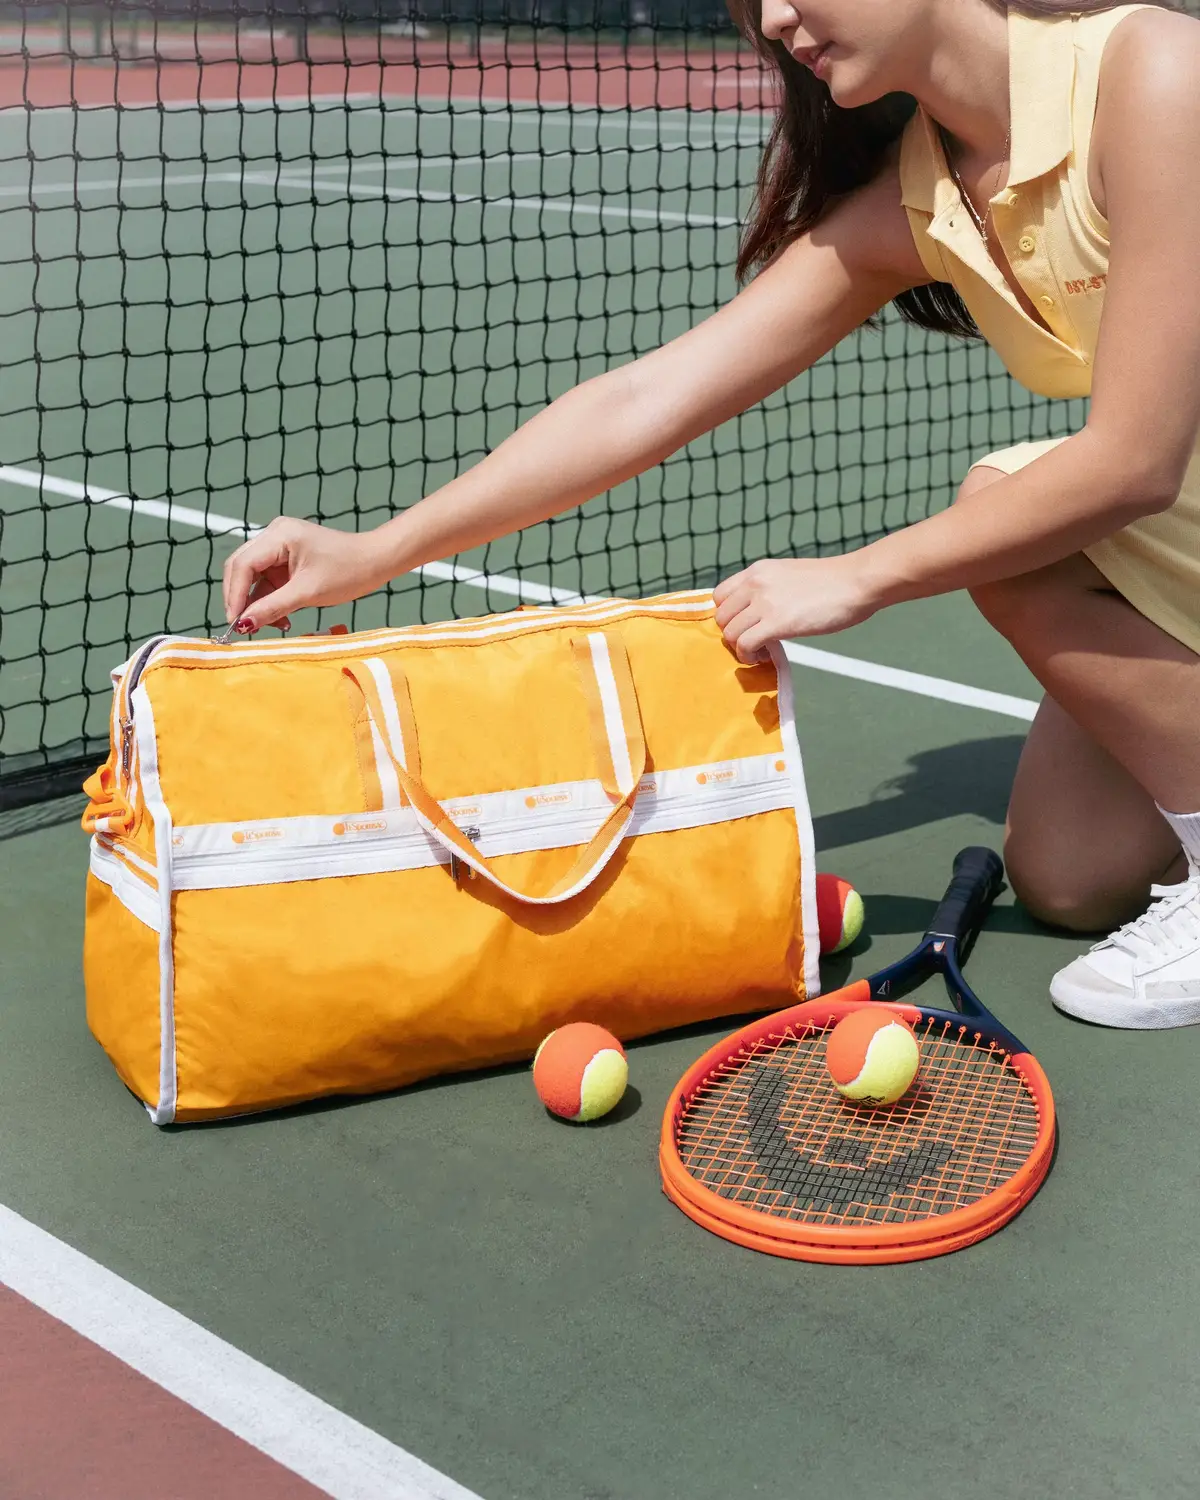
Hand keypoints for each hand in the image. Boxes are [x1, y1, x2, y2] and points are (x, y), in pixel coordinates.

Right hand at [222, 517, 392, 631]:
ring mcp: (279, 546)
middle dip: (241, 599)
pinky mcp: (286, 559)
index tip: (235, 623)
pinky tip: (280, 618)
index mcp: (279, 535)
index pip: (243, 565)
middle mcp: (274, 535)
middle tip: (243, 627)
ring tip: (269, 625)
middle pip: (241, 568)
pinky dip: (270, 600)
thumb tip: (243, 624)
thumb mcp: (308, 593)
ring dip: (256, 603)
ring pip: (252, 577)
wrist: (376, 562)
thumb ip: (273, 607)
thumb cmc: (349, 571)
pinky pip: (267, 581)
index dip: (235, 595)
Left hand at [713, 555, 881, 662]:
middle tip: (754, 642)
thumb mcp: (791, 576)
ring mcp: (764, 602)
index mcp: (758, 570)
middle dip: (734, 634)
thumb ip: (770, 589)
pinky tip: (764, 657)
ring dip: (741, 648)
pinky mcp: (777, 622)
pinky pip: (744, 645)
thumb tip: (760, 612)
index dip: (729, 615)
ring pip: (729, 633)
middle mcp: (755, 583)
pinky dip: (749, 656)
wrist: (856, 582)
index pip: (720, 595)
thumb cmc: (833, 582)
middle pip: (721, 617)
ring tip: (761, 651)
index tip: (745, 626)